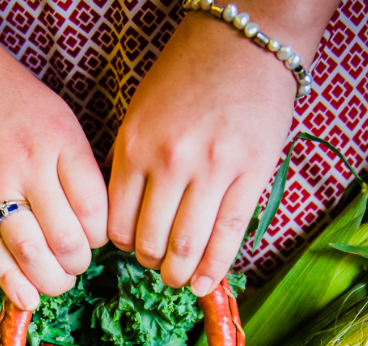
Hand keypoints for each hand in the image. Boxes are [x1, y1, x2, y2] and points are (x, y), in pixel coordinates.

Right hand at [0, 0, 107, 309]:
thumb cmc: (1, 91)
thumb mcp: (54, 114)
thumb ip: (73, 163)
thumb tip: (92, 218)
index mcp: (61, 141)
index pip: (96, 211)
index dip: (101, 237)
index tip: (95, 238)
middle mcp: (29, 164)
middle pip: (68, 240)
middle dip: (78, 264)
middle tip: (74, 263)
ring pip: (33, 254)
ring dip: (51, 280)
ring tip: (55, 280)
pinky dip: (12, 284)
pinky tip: (27, 299)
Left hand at [107, 3, 334, 295]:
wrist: (244, 41)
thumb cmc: (188, 76)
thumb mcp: (141, 113)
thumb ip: (131, 163)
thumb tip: (126, 220)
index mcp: (136, 146)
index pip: (117, 221)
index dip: (122, 245)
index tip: (130, 248)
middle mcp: (170, 162)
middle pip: (150, 240)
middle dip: (151, 263)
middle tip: (157, 265)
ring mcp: (212, 170)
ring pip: (187, 246)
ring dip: (180, 273)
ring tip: (179, 278)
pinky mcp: (250, 175)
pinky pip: (228, 235)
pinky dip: (215, 268)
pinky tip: (207, 283)